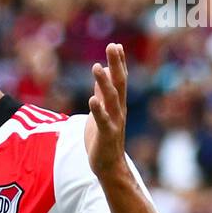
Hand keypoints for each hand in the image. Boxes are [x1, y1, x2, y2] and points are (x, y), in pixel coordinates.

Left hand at [86, 42, 127, 182]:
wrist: (109, 167)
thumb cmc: (104, 140)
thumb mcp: (102, 112)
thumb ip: (102, 95)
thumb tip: (102, 76)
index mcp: (117, 105)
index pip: (120, 80)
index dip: (119, 63)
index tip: (116, 45)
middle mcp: (119, 111)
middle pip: (119, 84)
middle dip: (116, 65)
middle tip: (113, 46)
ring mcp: (114, 122)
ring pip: (111, 99)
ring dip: (104, 82)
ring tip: (97, 67)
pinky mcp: (106, 135)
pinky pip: (102, 121)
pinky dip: (98, 110)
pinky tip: (92, 99)